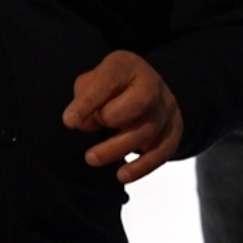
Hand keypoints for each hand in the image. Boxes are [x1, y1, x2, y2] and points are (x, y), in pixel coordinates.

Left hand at [63, 51, 182, 182]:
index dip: (89, 102)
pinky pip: (162, 151)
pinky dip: (142, 166)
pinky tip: (122, 175)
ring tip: (92, 158)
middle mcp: (152, 84)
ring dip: (118, 149)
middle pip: (140, 101)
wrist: (149, 88)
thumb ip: (85, 98)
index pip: (109, 80)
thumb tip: (85, 125)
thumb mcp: (93, 80)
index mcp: (126, 66)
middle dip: (112, 119)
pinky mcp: (173, 131)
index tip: (69, 122)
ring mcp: (166, 108)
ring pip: (147, 131)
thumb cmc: (111, 87)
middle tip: (91, 129)